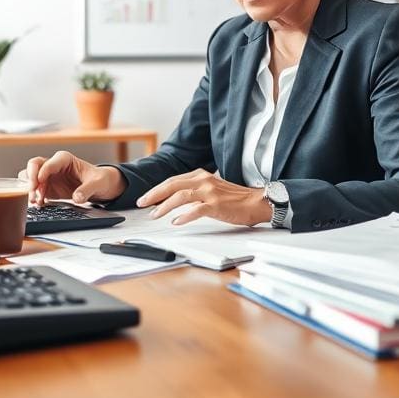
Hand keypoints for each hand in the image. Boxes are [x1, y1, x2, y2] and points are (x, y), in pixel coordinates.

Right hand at [18, 151, 126, 206]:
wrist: (100, 186)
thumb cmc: (99, 179)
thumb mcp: (98, 183)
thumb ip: (88, 189)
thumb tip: (77, 197)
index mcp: (65, 159)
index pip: (49, 162)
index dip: (43, 171)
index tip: (40, 181)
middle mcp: (54, 166)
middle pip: (34, 166)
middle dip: (31, 178)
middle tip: (33, 192)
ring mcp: (49, 177)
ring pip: (31, 178)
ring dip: (30, 188)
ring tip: (35, 201)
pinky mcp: (48, 189)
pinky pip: (35, 191)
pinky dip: (34, 197)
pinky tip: (39, 204)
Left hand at [136, 168, 270, 226]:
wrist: (257, 202)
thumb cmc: (235, 199)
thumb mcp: (212, 189)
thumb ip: (195, 192)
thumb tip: (175, 202)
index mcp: (201, 175)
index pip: (173, 180)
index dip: (157, 189)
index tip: (146, 198)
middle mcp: (203, 180)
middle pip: (172, 185)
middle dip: (154, 194)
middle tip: (142, 203)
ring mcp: (210, 192)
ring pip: (180, 196)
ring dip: (164, 206)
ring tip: (154, 214)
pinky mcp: (216, 205)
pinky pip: (195, 210)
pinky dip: (183, 216)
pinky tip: (175, 222)